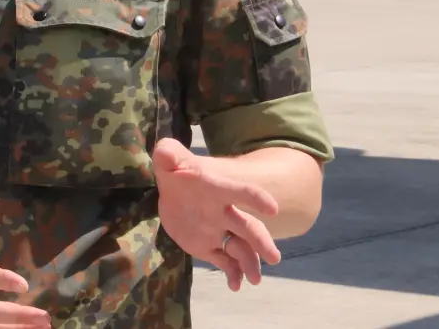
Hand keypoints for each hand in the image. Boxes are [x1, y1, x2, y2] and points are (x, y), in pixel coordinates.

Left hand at [153, 138, 281, 291]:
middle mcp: (223, 213)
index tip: (272, 209)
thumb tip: (164, 152)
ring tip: (254, 280)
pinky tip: (235, 286)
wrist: (175, 190)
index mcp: (218, 190)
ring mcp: (218, 231)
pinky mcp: (208, 247)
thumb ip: (168, 155)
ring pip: (239, 249)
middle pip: (247, 228)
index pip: (240, 192)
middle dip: (261, 241)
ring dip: (250, 263)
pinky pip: (224, 262)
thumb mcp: (169, 160)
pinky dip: (232, 273)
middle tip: (274, 258)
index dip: (256, 198)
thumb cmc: (178, 172)